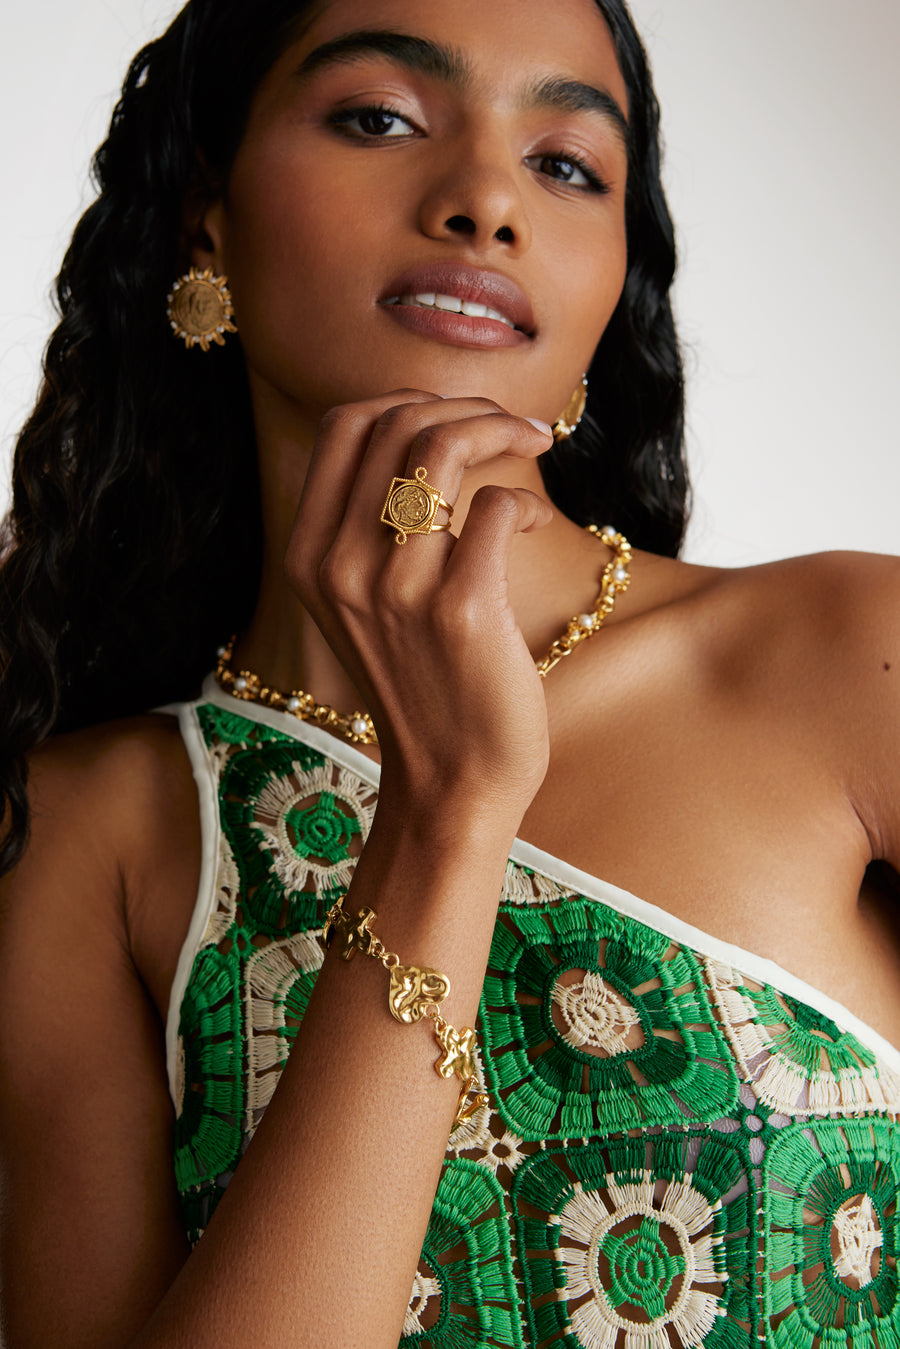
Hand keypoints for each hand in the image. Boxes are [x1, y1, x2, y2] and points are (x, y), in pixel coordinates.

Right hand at [285, 390, 554, 815]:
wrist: (451, 781)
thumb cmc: (424, 683)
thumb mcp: (365, 603)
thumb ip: (370, 525)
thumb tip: (425, 429)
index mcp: (309, 555)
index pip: (344, 424)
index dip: (408, 399)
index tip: (457, 415)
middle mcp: (339, 566)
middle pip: (397, 421)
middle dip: (467, 403)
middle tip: (512, 426)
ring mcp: (396, 589)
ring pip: (442, 446)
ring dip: (501, 427)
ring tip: (533, 443)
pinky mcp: (461, 610)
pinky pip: (496, 507)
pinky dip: (526, 501)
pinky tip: (533, 527)